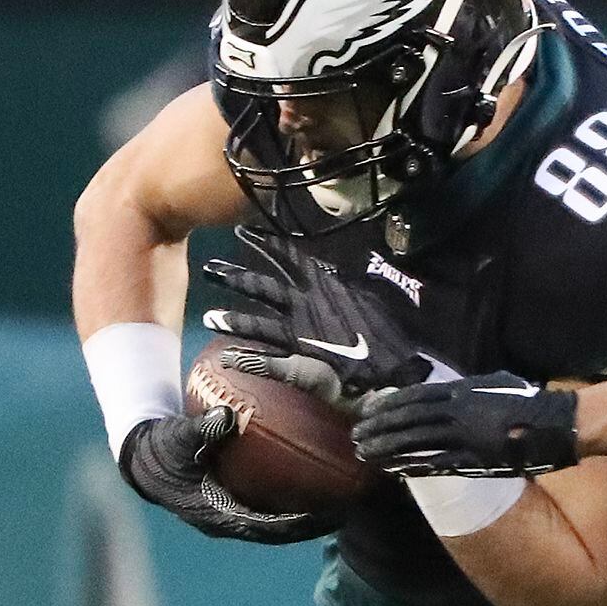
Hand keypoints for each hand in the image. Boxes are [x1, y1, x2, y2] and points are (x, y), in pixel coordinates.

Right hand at [119, 410, 330, 543]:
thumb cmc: (162, 449)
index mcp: (217, 514)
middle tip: (345, 512)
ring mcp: (230, 516)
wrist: (143, 457)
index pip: (266, 527)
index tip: (325, 516)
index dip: (296, 525)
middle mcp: (227, 521)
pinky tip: (313, 492)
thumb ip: (202, 429)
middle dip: (311, 526)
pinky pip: (268, 511)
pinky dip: (291, 506)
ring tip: (339, 506)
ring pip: (276, 525)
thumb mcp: (178, 438)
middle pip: (278, 532)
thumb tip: (226, 415)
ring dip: (306, 520)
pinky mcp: (232, 505)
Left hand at [200, 228, 441, 409]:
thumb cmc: (390, 335)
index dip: (266, 245)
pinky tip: (229, 359)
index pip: (290, 259)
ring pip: (259, 324)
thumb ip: (349, 286)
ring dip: (234, 321)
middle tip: (208, 268)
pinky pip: (269, 362)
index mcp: (325, 287)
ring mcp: (300, 337)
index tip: (243, 232)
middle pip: (263, 287)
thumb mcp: (370, 299)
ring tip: (208, 319)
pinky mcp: (301, 366)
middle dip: (235, 277)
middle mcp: (307, 307)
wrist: (398, 373)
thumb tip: (339, 273)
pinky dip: (249, 360)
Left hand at [353, 374, 579, 477]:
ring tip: (366, 455)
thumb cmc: (528, 401)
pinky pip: (437, 464)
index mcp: (462, 391)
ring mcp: (465, 437)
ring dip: (388, 449)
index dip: (388, 406)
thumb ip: (466, 387)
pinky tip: (395, 470)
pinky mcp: (475, 460)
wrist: (553, 423)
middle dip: (380, 429)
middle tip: (356, 436)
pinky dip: (414, 466)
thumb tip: (444, 387)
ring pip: (417, 443)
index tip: (368, 412)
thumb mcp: (493, 383)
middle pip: (409, 420)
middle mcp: (458, 412)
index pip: (415, 398)